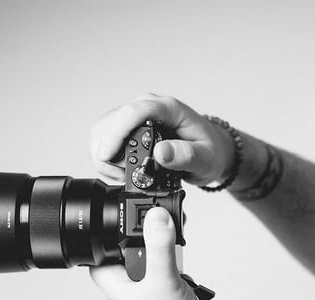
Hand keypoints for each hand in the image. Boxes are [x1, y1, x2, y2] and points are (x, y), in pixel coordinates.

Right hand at [90, 93, 234, 185]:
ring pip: (103, 129)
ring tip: (122, 177)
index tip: (107, 156)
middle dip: (108, 151)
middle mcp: (148, 107)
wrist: (211, 150)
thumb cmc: (210, 151)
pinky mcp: (129, 127)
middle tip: (122, 177)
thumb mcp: (205, 158)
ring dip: (104, 156)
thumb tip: (162, 153)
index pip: (134, 113)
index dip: (116, 134)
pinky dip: (106, 157)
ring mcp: (136, 116)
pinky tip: (119, 172)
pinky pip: (106, 137)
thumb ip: (186, 156)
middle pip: (111, 121)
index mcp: (168, 109)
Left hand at [90, 207, 220, 299]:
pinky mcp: (165, 295)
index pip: (99, 250)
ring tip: (175, 253)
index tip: (124, 217)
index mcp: (116, 284)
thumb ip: (160, 247)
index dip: (108, 232)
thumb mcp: (164, 280)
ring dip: (164, 252)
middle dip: (145, 238)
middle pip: (128, 249)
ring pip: (150, 259)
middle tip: (159, 230)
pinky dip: (177, 266)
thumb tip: (156, 217)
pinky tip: (185, 272)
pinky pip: (167, 271)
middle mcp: (129, 287)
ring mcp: (147, 292)